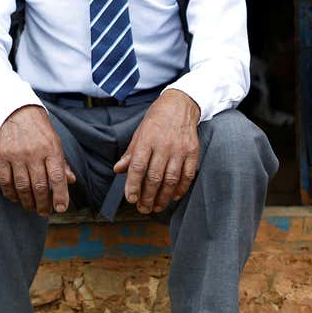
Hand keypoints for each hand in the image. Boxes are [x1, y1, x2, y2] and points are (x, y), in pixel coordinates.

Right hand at [0, 105, 76, 214]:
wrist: (18, 112)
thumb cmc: (40, 130)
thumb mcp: (56, 143)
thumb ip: (62, 163)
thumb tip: (70, 181)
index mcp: (51, 149)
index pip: (57, 177)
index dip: (60, 196)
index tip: (61, 208)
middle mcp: (34, 153)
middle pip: (40, 186)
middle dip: (43, 204)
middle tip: (44, 212)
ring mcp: (17, 155)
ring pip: (23, 186)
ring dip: (28, 201)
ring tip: (32, 207)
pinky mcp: (2, 156)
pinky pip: (5, 181)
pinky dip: (11, 193)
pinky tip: (16, 198)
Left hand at [113, 89, 200, 213]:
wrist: (181, 104)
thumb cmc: (157, 118)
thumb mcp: (140, 132)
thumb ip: (130, 153)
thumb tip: (118, 170)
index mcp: (147, 139)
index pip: (138, 166)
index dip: (133, 185)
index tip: (130, 199)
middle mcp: (164, 145)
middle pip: (154, 177)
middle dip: (147, 197)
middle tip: (143, 208)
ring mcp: (180, 149)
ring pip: (171, 180)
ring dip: (163, 197)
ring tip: (156, 207)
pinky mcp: (193, 152)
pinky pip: (187, 175)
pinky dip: (181, 189)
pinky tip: (174, 197)